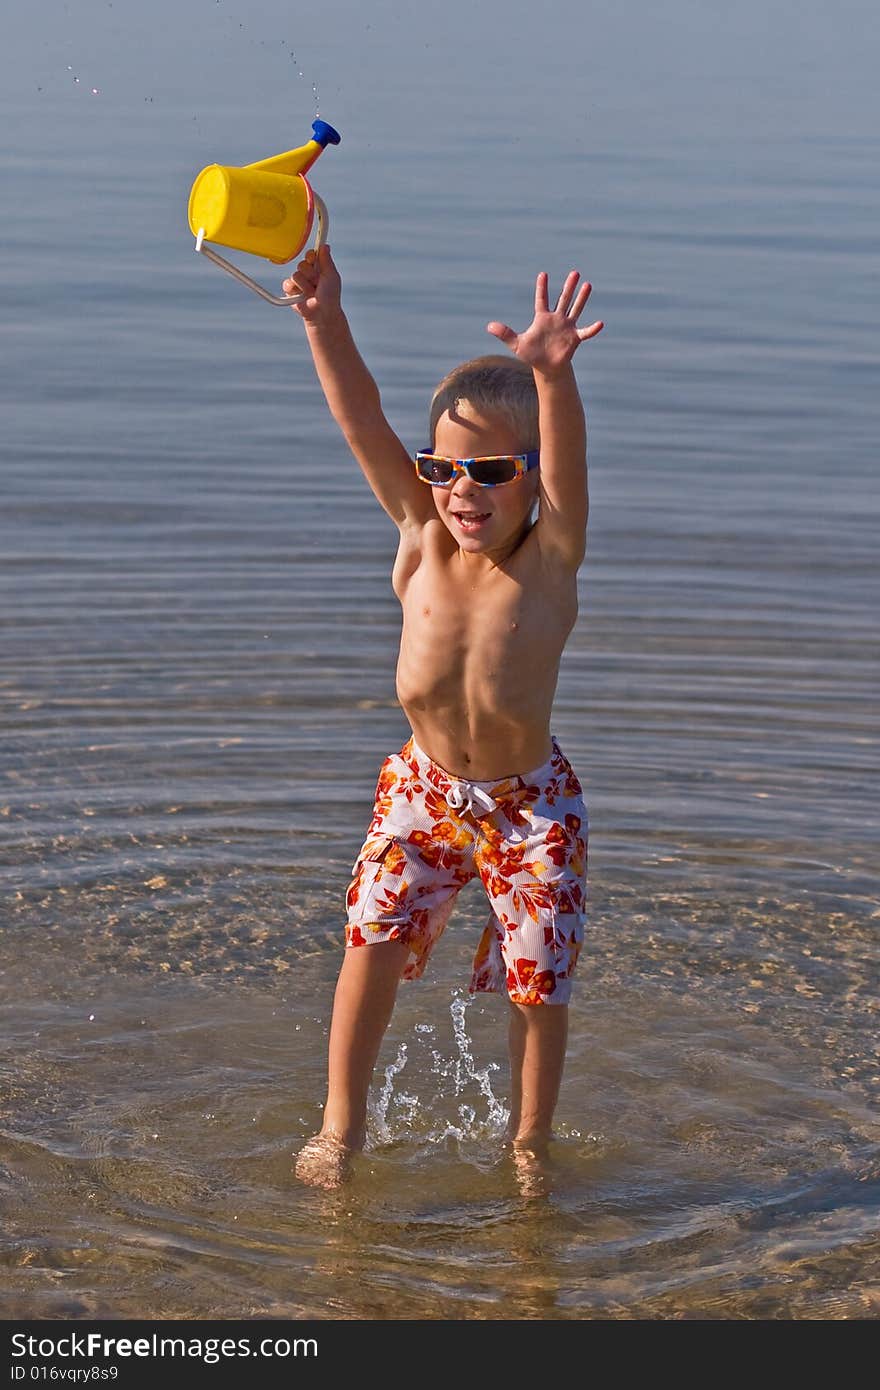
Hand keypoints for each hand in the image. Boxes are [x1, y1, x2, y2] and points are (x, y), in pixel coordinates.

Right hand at [282, 242, 341, 322]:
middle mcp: (308, 273)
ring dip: (305, 285)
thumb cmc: (330, 296)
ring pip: (295, 275)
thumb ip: (327, 260)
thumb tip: (325, 245)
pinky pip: (287, 284)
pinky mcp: (291, 291)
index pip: (310, 254)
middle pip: (301, 264)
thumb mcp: (332, 276)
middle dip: (310, 274)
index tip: (313, 259)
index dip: (311, 256)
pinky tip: (302, 297)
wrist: (322, 314)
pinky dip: (295, 291)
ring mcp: (299, 282)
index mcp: (318, 268)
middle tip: (317, 283)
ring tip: (312, 293)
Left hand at [487, 271, 602, 375]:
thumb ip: (505, 334)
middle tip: (575, 273)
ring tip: (587, 285)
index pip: (542, 299)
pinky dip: (592, 329)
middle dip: (569, 287)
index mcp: (543, 318)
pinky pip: (585, 332)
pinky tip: (600, 323)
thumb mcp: (517, 344)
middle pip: (563, 299)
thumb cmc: (532, 355)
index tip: (543, 275)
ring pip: (575, 309)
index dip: (542, 288)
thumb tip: (489, 326)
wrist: (546, 368)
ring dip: (581, 298)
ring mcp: (567, 327)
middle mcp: (557, 319)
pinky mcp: (574, 338)